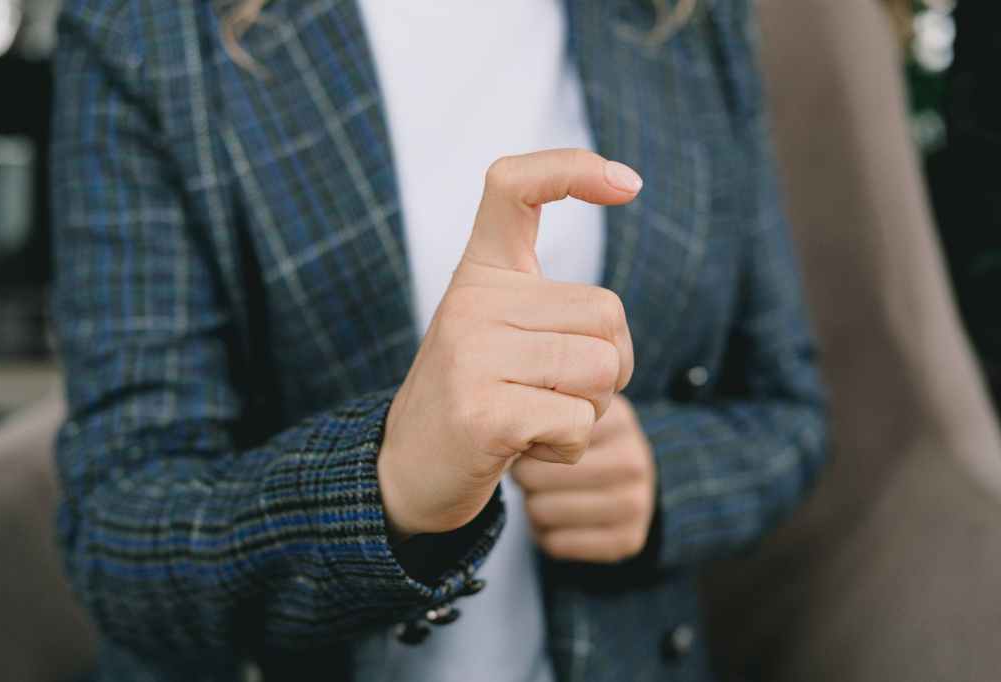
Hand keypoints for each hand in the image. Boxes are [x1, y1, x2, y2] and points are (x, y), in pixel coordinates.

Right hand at [378, 149, 642, 540]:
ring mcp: (472, 355)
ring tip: (536, 418)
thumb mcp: (500, 331)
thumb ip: (549, 303)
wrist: (409, 471)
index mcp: (480, 274)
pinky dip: (568, 447)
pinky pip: (579, 422)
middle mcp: (472, 302)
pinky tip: (525, 448)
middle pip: (606, 313)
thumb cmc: (478, 397)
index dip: (573, 167)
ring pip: (602, 370)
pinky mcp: (483, 413)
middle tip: (556, 392)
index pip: (515, 187)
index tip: (626, 184)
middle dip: (608, 366)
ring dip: (589, 410)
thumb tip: (614, 240)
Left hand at [511, 394, 656, 563]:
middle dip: (525, 478)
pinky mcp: (627, 539)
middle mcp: (633, 462)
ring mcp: (635, 504)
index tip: (530, 446)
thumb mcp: (568, 412)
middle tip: (533, 475)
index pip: (542, 436)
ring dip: (533, 507)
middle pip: (537, 476)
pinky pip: (556, 543)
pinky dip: (545, 534)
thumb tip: (504, 423)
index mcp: (617, 421)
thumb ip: (541, 408)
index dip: (525, 444)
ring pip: (542, 511)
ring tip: (545, 494)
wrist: (619, 488)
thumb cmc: (581, 447)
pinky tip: (558, 520)